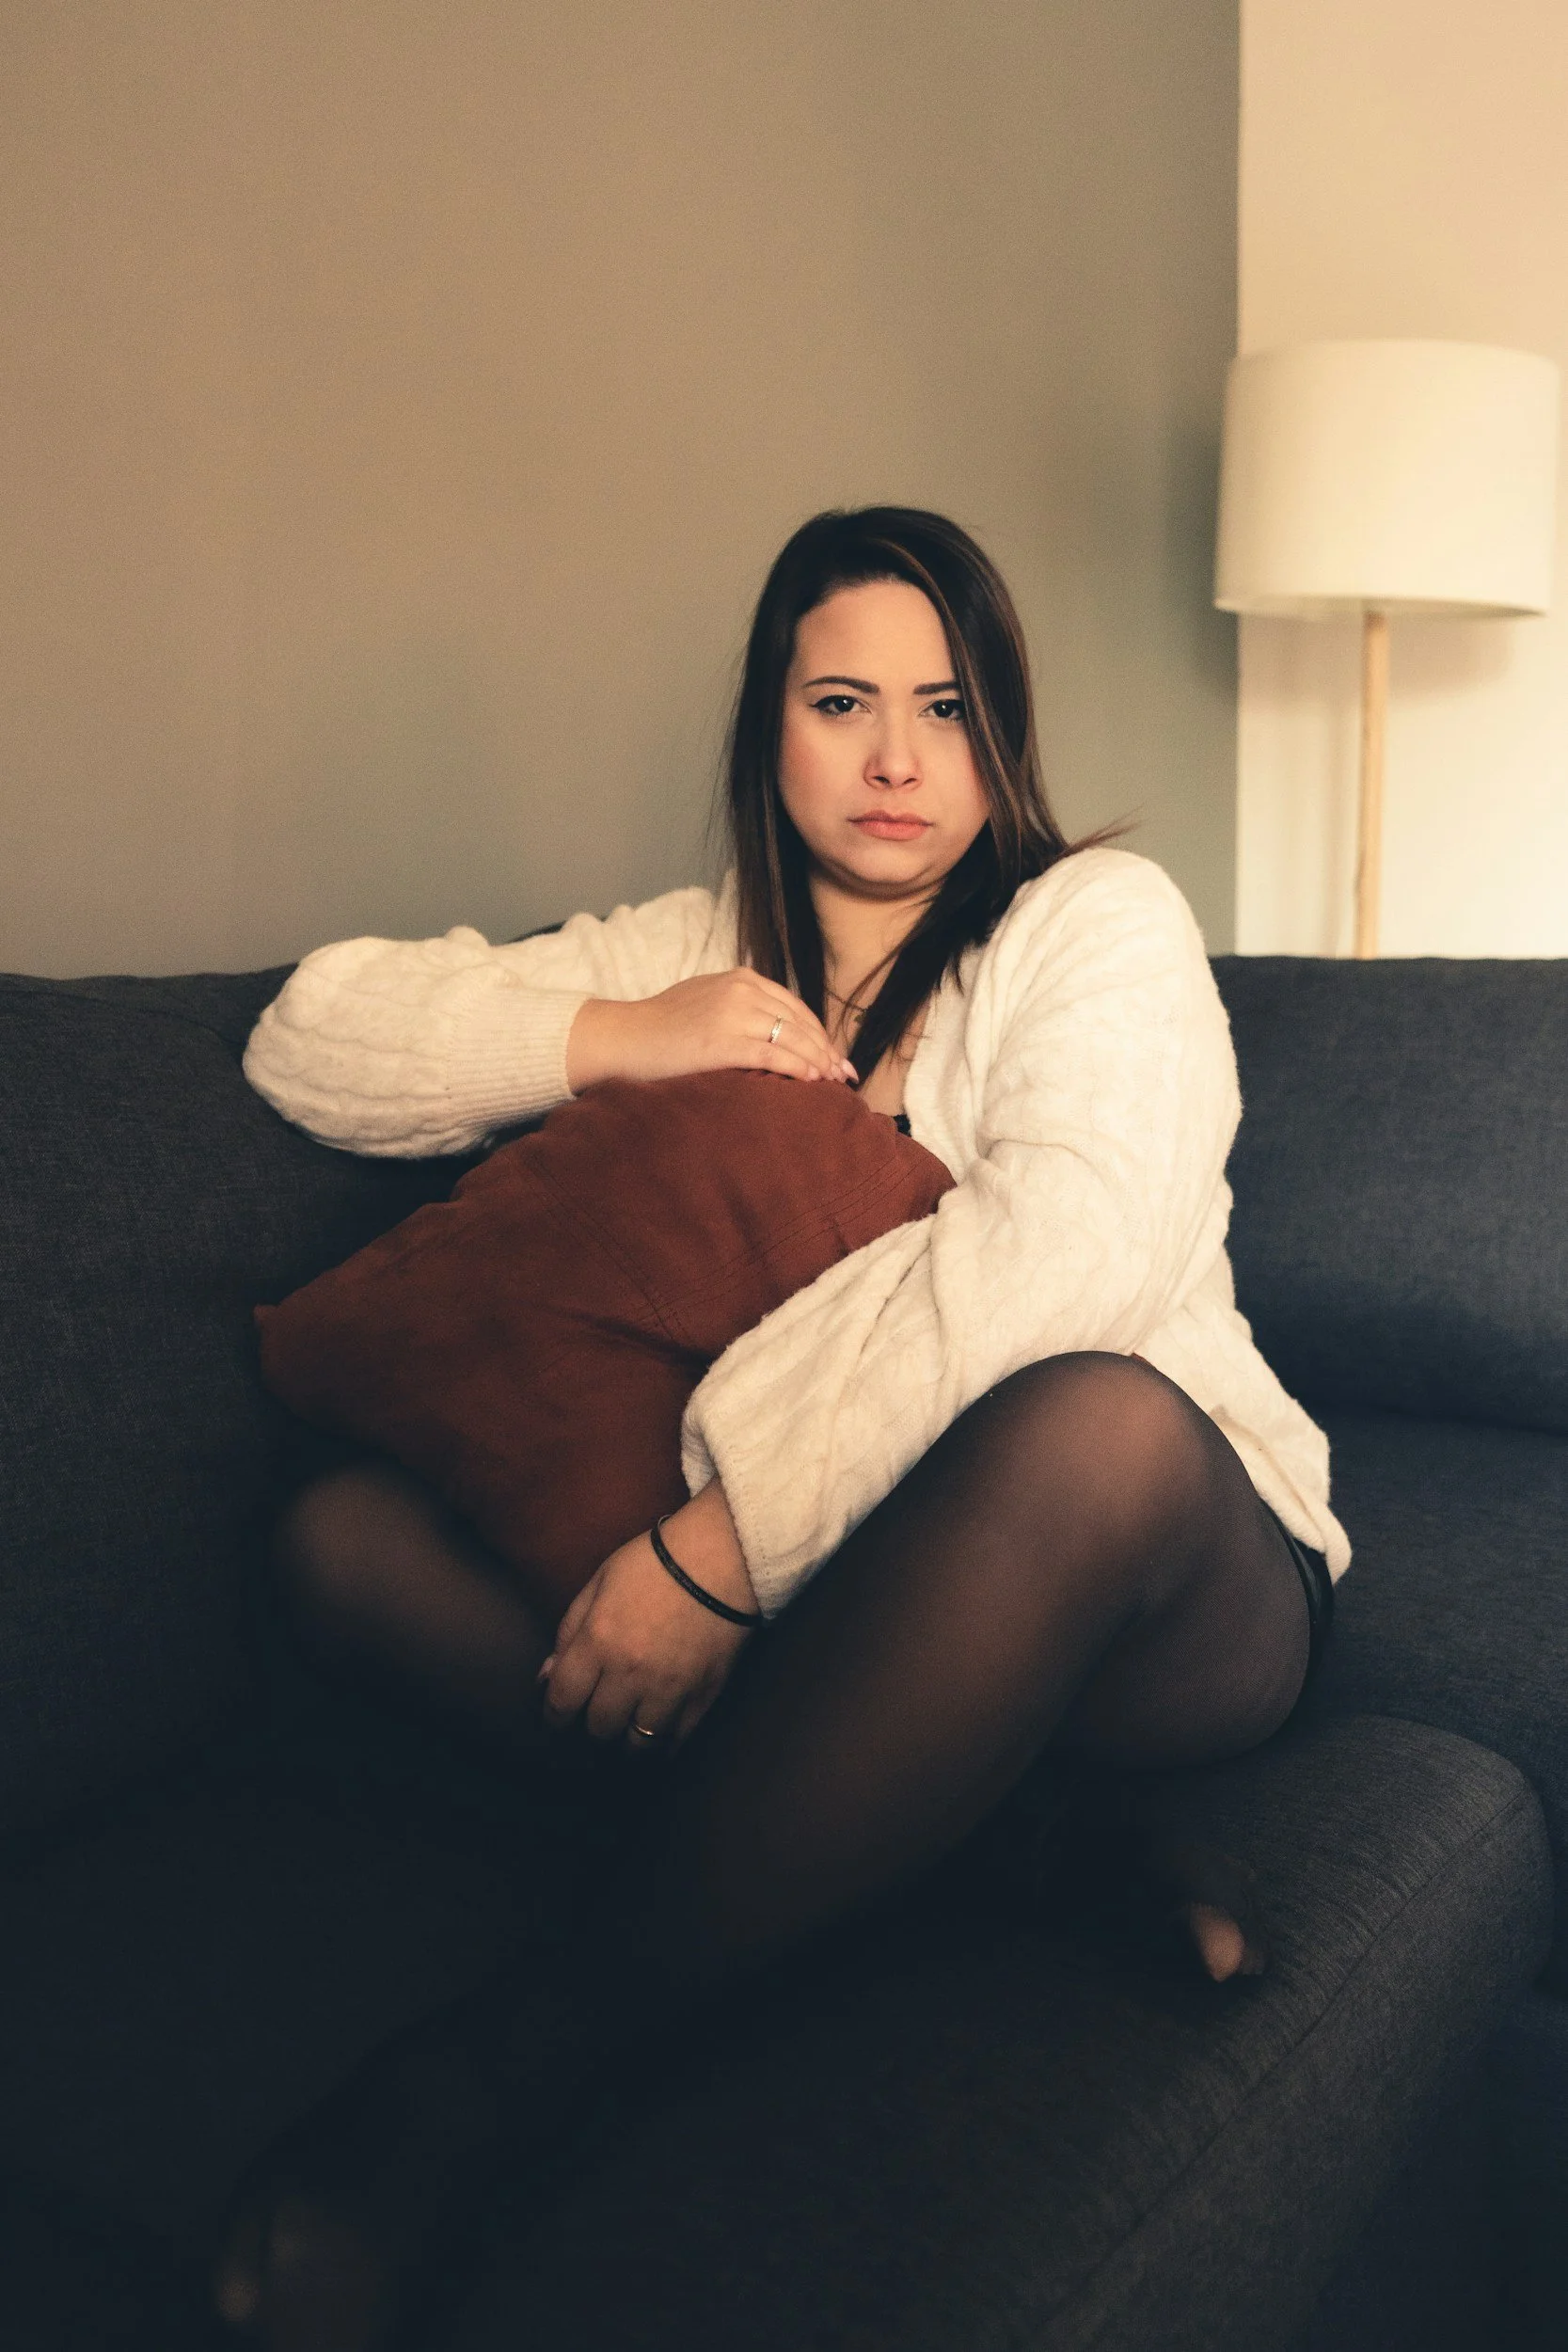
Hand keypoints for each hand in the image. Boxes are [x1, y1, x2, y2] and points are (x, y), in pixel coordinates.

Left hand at [538, 1483, 759, 1750]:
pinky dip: (662, 1746)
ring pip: (636, 1745)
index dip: (554, 1717)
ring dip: (625, 1741)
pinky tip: (656, 1736)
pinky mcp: (702, 1697)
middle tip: (595, 1717)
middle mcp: (629, 1674)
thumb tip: (547, 1676)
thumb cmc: (655, 1563)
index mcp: (598, 1642)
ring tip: (625, 1729)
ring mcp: (668, 1690)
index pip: (562, 1702)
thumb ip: (569, 1630)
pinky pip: (675, 1742)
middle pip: (598, 1729)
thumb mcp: (599, 1583)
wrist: (722, 1558)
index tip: (558, 1717)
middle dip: (590, 1727)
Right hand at [565, 971, 855, 1092]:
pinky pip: (772, 1056)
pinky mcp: (722, 1042)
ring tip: (834, 1083)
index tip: (835, 1057)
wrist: (623, 1037)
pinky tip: (811, 1082)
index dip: (820, 1034)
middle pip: (801, 1023)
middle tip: (845, 1075)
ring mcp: (732, 1014)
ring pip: (793, 1039)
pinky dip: (797, 1069)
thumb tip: (777, 1035)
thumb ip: (741, 1008)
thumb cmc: (661, 1027)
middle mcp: (741, 990)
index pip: (796, 1008)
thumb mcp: (707, 1001)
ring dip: (819, 1062)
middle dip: (827, 1050)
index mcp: (741, 979)